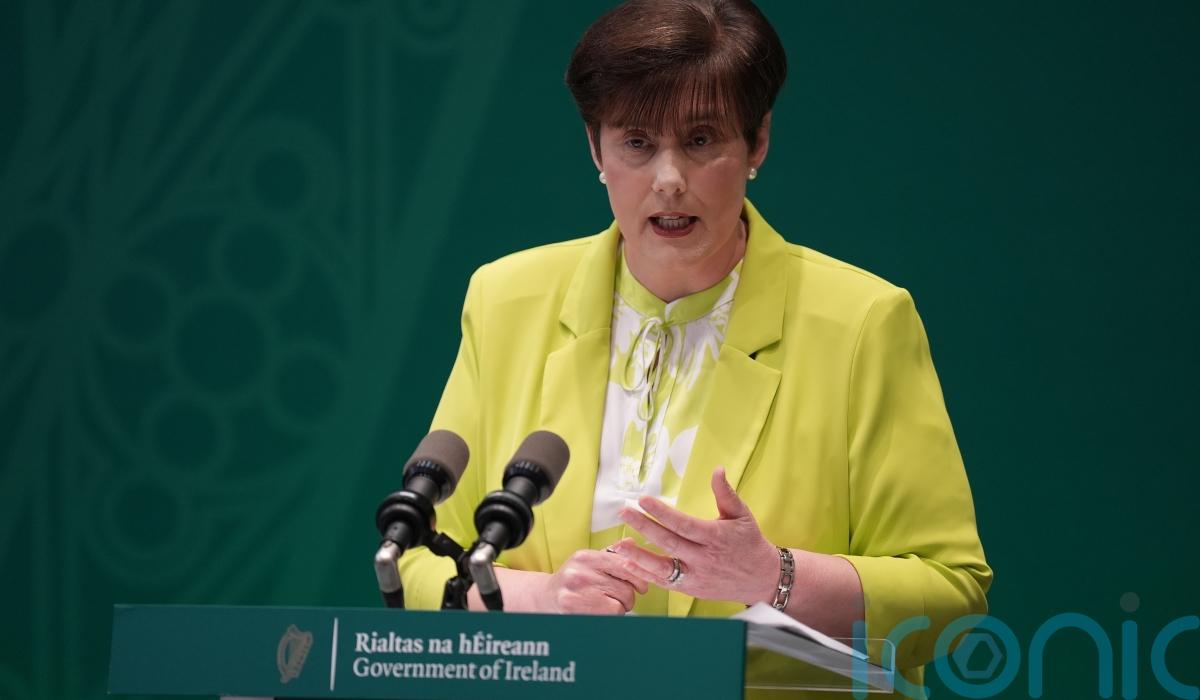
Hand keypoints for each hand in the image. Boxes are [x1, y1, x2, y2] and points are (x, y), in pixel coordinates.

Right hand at [535, 548, 650, 613]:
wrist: (546, 596)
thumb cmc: (573, 579)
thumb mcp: (589, 561)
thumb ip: (611, 554)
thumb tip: (632, 542)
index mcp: (586, 557)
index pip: (624, 565)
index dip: (638, 579)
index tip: (642, 587)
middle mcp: (580, 573)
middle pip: (625, 590)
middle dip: (628, 598)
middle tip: (619, 599)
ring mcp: (576, 593)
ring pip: (619, 606)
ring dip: (619, 609)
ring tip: (606, 606)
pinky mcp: (574, 611)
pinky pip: (608, 617)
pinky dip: (609, 618)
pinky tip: (599, 613)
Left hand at [613, 467, 779, 605]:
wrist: (761, 579)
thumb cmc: (749, 543)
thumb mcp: (742, 515)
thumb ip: (726, 493)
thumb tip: (717, 470)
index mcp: (715, 537)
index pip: (684, 524)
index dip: (662, 512)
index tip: (643, 500)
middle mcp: (704, 558)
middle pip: (669, 543)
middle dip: (644, 527)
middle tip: (624, 512)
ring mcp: (696, 576)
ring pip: (663, 568)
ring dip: (639, 556)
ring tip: (620, 543)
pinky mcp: (691, 589)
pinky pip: (665, 582)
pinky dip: (645, 574)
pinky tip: (629, 562)